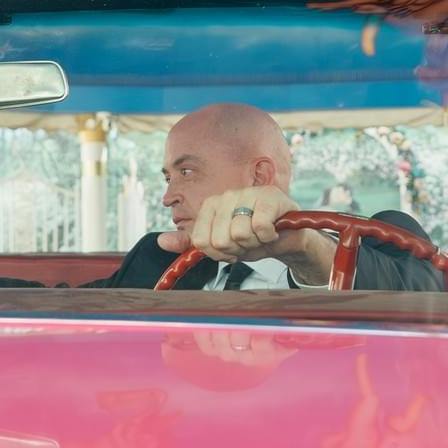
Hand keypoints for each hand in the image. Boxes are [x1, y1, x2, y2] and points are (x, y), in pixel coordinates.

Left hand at [184, 185, 335, 284]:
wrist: (287, 239)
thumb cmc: (253, 240)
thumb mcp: (220, 246)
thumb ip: (191, 244)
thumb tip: (160, 241)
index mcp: (211, 205)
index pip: (200, 241)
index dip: (217, 253)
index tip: (230, 248)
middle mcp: (227, 196)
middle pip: (219, 239)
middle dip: (237, 249)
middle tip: (248, 242)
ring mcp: (249, 193)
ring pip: (240, 233)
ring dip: (254, 243)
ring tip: (260, 236)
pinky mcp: (271, 197)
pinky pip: (260, 226)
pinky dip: (268, 237)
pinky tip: (272, 230)